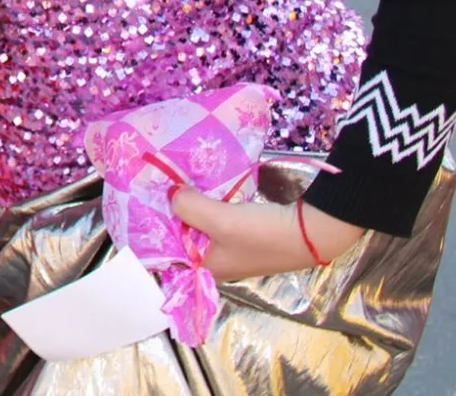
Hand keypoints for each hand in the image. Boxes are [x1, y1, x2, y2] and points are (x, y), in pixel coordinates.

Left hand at [170, 189, 365, 281]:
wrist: (313, 233)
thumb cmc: (263, 234)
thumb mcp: (218, 220)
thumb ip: (188, 206)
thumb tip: (170, 193)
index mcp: (206, 269)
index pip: (169, 256)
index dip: (155, 232)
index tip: (142, 205)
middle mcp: (217, 264)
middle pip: (184, 239)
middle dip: (172, 216)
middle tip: (157, 188)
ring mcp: (233, 251)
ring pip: (201, 229)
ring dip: (191, 210)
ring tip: (176, 185)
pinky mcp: (247, 237)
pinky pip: (217, 222)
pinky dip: (210, 208)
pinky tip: (204, 190)